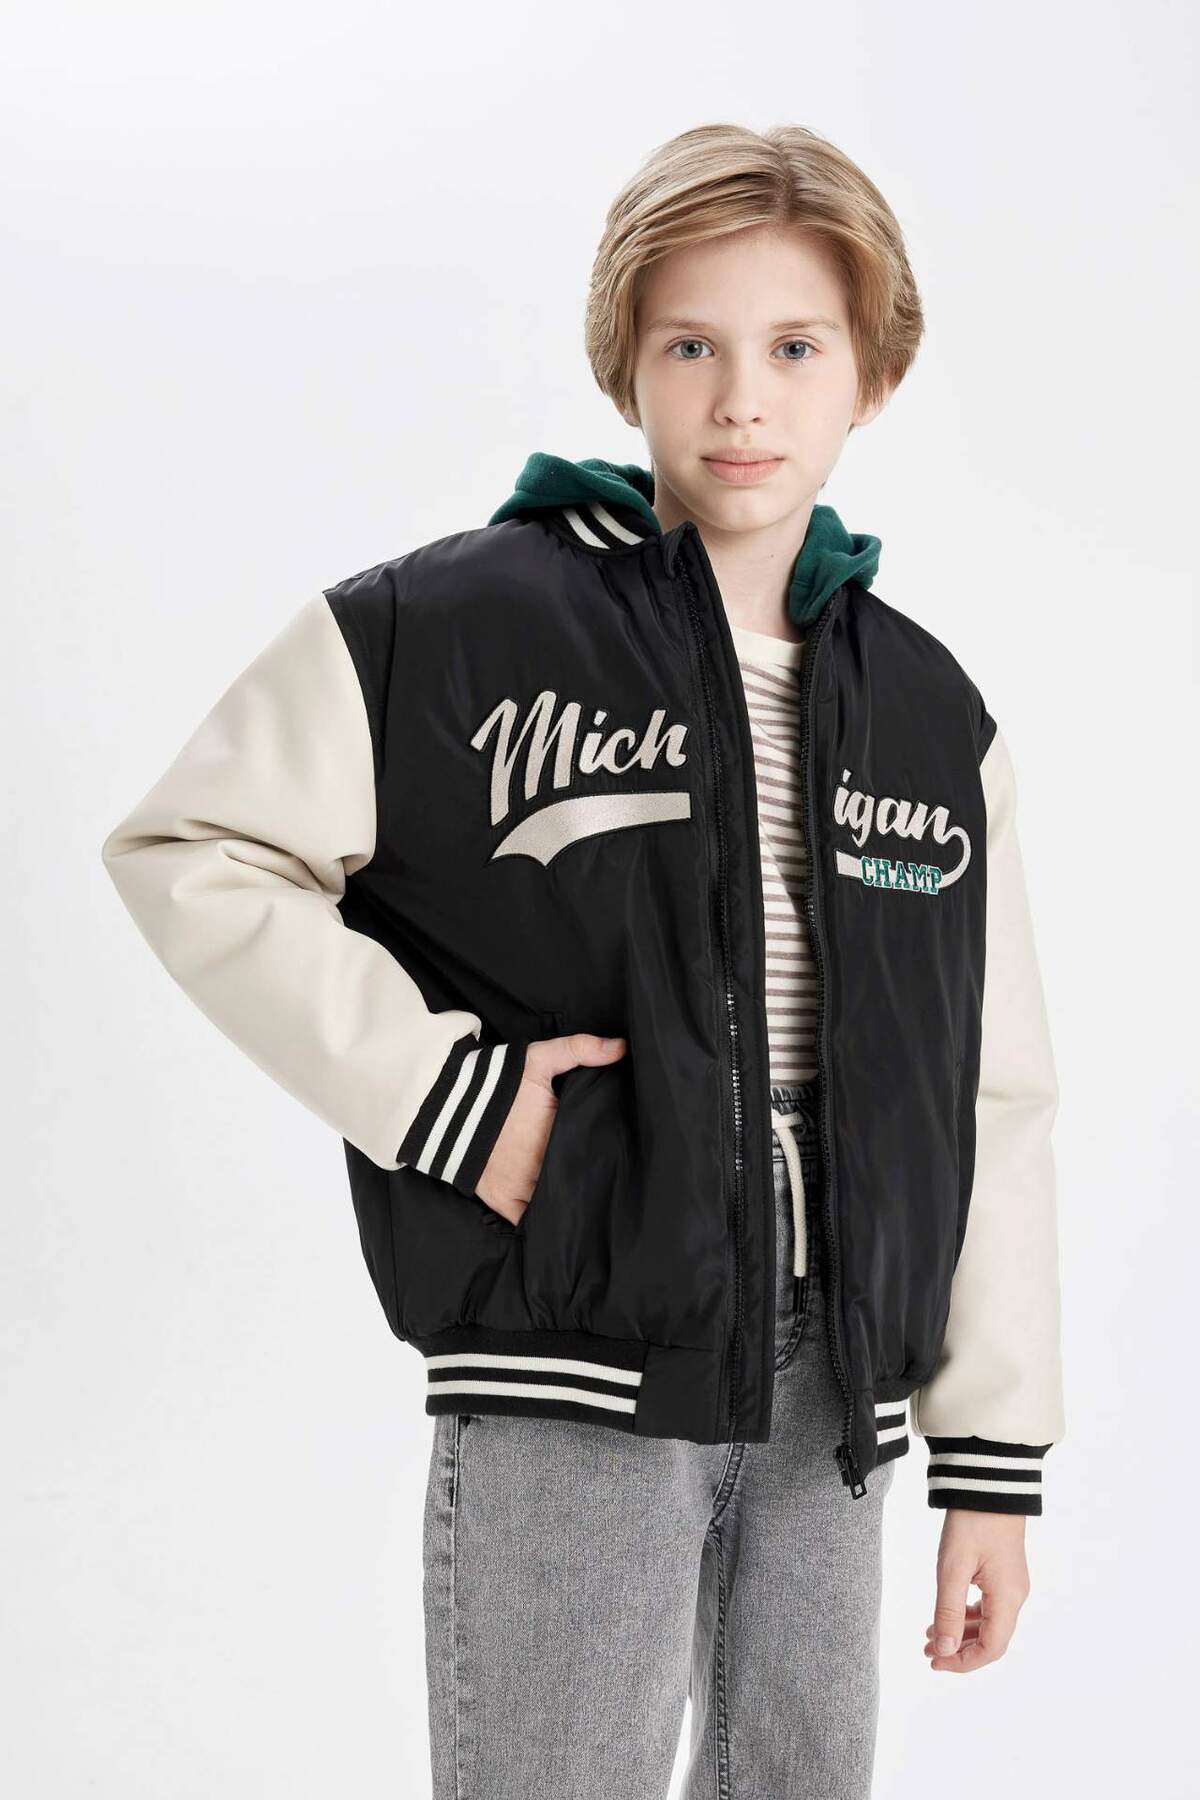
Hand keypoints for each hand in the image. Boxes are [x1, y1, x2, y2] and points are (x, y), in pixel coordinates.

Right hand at [475, 1032, 627, 1226]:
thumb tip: (621, 1047)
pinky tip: (556, 1219)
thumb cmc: (496, 1083)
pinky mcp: (503, 1201)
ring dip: (568, 1201)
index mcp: (559, 1139)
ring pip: (557, 1204)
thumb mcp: (539, 1058)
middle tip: (604, 1180)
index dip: (608, 1160)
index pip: (594, 1156)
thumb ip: (580, 1050)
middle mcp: (543, 1170)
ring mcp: (523, 1189)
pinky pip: (529, 1221)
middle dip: (590, 1181)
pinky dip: (542, 1221)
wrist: (444, 1105)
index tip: (617, 1159)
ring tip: (585, 1201)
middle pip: (578, 1182)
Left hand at [925, 1509, 1030, 1672]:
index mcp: (1007, 1598)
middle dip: (959, 1650)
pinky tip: (947, 1615)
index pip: (991, 1648)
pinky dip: (967, 1615)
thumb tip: (944, 1651)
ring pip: (989, 1623)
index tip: (935, 1662)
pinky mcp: (1004, 1574)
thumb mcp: (952, 1567)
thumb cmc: (971, 1523)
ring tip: (930, 1635)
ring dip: (961, 1633)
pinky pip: (988, 1606)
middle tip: (927, 1651)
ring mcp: (1011, 1585)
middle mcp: (1015, 1596)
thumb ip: (948, 1611)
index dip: (963, 1662)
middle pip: (991, 1639)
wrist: (987, 1484)